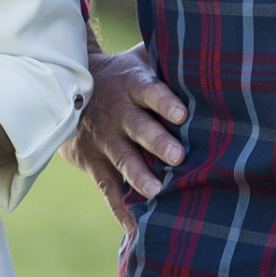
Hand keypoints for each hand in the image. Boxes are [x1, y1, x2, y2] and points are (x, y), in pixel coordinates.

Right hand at [60, 44, 186, 232]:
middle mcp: (119, 114)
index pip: (151, 93)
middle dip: (157, 142)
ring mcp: (106, 141)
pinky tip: (136, 228)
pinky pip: (108, 189)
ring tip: (157, 192)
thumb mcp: (139, 58)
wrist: (67, 89)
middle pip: (139, 128)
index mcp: (133, 86)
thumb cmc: (122, 74)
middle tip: (178, 156)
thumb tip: (208, 48)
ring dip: (139, 176)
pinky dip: (120, 209)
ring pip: (123, 160)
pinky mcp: (95, 163)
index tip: (181, 113)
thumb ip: (167, 57)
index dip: (165, 102)